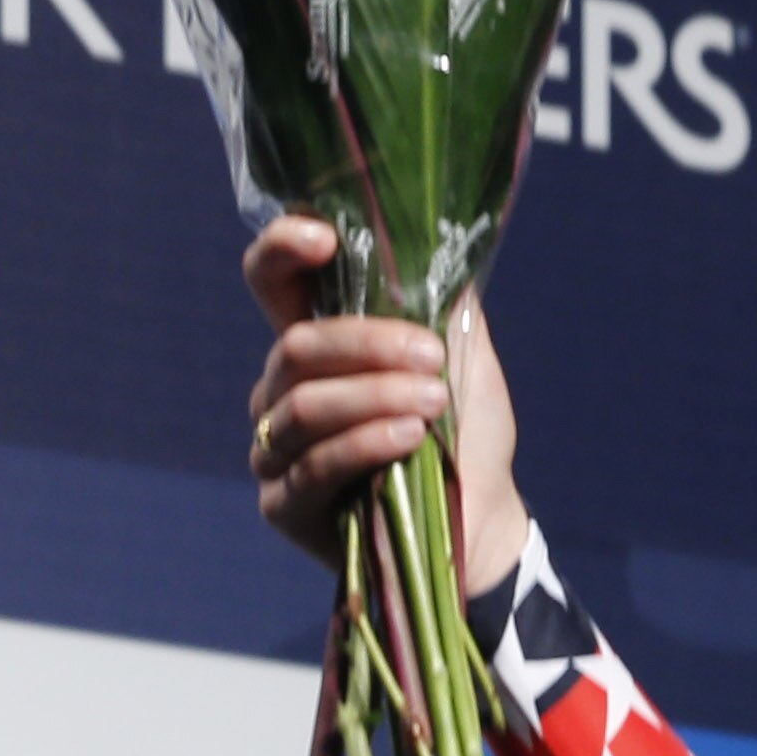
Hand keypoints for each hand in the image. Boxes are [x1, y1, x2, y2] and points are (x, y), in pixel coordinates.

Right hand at [245, 217, 530, 589]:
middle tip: (432, 357)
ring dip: (374, 396)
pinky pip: (314, 467)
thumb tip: (438, 233)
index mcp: (318, 349)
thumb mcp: (464, 360)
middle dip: (367, 344)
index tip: (323, 237)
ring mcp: (276, 450)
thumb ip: (443, 302)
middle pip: (295, 347)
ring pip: (302, 406)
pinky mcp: (285, 505)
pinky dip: (365, 444)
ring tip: (434, 402)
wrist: (485, 522)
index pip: (271, 284)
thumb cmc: (466, 437)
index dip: (280, 252)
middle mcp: (282, 393)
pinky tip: (408, 438)